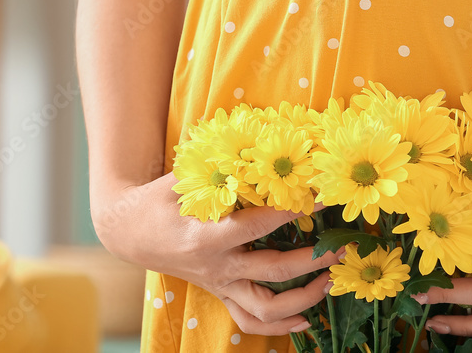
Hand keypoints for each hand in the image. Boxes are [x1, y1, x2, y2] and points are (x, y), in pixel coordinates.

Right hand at [93, 171, 338, 334]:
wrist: (130, 231)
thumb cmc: (161, 199)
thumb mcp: (186, 178)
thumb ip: (223, 168)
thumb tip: (266, 146)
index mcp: (207, 237)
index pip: (260, 225)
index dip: (293, 211)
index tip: (322, 196)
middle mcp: (216, 267)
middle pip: (273, 271)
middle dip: (312, 260)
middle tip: (341, 245)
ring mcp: (219, 285)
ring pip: (265, 308)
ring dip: (303, 298)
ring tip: (330, 281)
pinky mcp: (220, 295)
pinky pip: (250, 321)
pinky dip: (280, 325)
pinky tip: (306, 318)